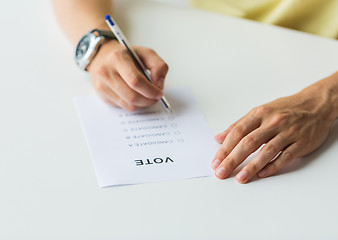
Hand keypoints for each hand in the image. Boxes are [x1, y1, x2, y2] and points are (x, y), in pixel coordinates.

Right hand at [87, 40, 168, 110]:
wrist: (103, 56)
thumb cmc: (127, 56)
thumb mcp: (146, 53)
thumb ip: (159, 65)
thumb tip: (159, 84)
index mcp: (118, 58)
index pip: (135, 81)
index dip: (150, 90)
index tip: (159, 93)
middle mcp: (106, 72)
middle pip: (132, 96)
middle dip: (148, 100)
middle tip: (156, 98)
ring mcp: (102, 85)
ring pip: (128, 104)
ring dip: (142, 104)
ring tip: (148, 97)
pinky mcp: (102, 96)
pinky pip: (123, 107)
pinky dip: (134, 105)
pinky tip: (137, 97)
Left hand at [211, 77, 337, 183]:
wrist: (316, 104)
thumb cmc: (285, 109)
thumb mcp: (260, 112)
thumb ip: (239, 125)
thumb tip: (219, 138)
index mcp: (260, 114)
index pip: (238, 132)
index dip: (225, 148)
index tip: (216, 161)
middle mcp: (273, 122)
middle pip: (249, 142)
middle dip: (233, 159)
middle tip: (222, 172)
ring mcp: (288, 132)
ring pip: (267, 151)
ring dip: (252, 166)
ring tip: (240, 178)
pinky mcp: (301, 143)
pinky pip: (285, 156)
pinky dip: (273, 166)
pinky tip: (261, 174)